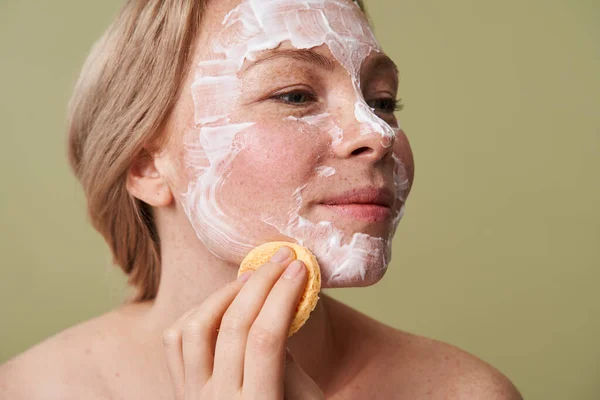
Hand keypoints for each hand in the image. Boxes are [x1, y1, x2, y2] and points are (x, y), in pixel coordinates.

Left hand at [162, 246, 324, 399]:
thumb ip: (289, 365)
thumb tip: (274, 313)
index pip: (266, 338)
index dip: (283, 295)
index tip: (300, 268)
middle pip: (232, 325)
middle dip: (261, 282)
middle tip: (282, 259)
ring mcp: (191, 396)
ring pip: (195, 327)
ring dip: (224, 293)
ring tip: (251, 277)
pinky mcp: (179, 390)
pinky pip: (175, 341)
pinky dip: (197, 312)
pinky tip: (221, 302)